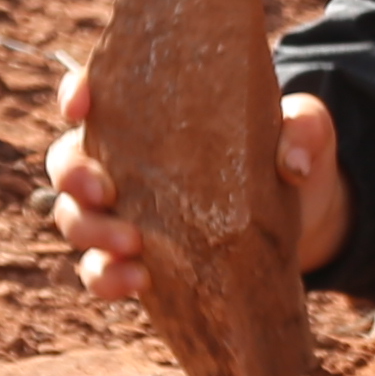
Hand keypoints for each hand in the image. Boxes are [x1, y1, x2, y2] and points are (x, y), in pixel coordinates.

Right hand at [46, 68, 349, 302]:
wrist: (305, 221)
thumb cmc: (292, 157)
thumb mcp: (307, 130)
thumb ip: (305, 129)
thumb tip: (292, 164)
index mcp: (152, 115)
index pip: (96, 94)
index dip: (75, 94)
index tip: (79, 106)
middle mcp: (126, 161)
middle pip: (67, 162)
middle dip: (74, 177)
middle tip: (104, 192)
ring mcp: (126, 212)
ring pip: (73, 218)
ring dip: (88, 232)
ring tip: (131, 246)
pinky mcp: (137, 259)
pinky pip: (99, 271)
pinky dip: (106, 278)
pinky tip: (137, 281)